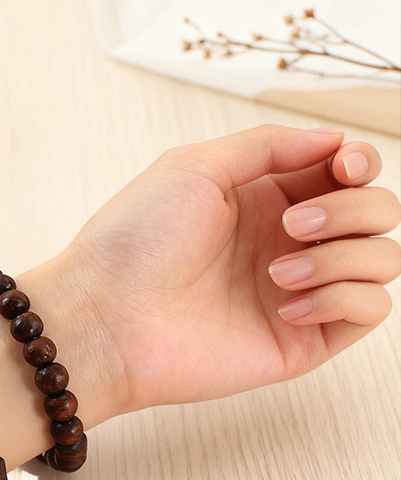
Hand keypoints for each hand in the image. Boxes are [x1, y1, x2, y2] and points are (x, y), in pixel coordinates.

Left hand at [62, 124, 400, 412]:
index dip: (359, 163)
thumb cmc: (135, 241)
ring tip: (277, 271)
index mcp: (264, 198)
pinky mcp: (301, 339)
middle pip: (378, 212)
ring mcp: (298, 291)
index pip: (346, 172)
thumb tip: (334, 139)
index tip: (342, 167)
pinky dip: (343, 297)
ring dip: (345, 255)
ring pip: (384, 259)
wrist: (105, 318)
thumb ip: (268, 145)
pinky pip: (370, 310)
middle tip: (291, 226)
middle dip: (351, 209)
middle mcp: (286, 242)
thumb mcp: (195, 167)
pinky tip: (286, 304)